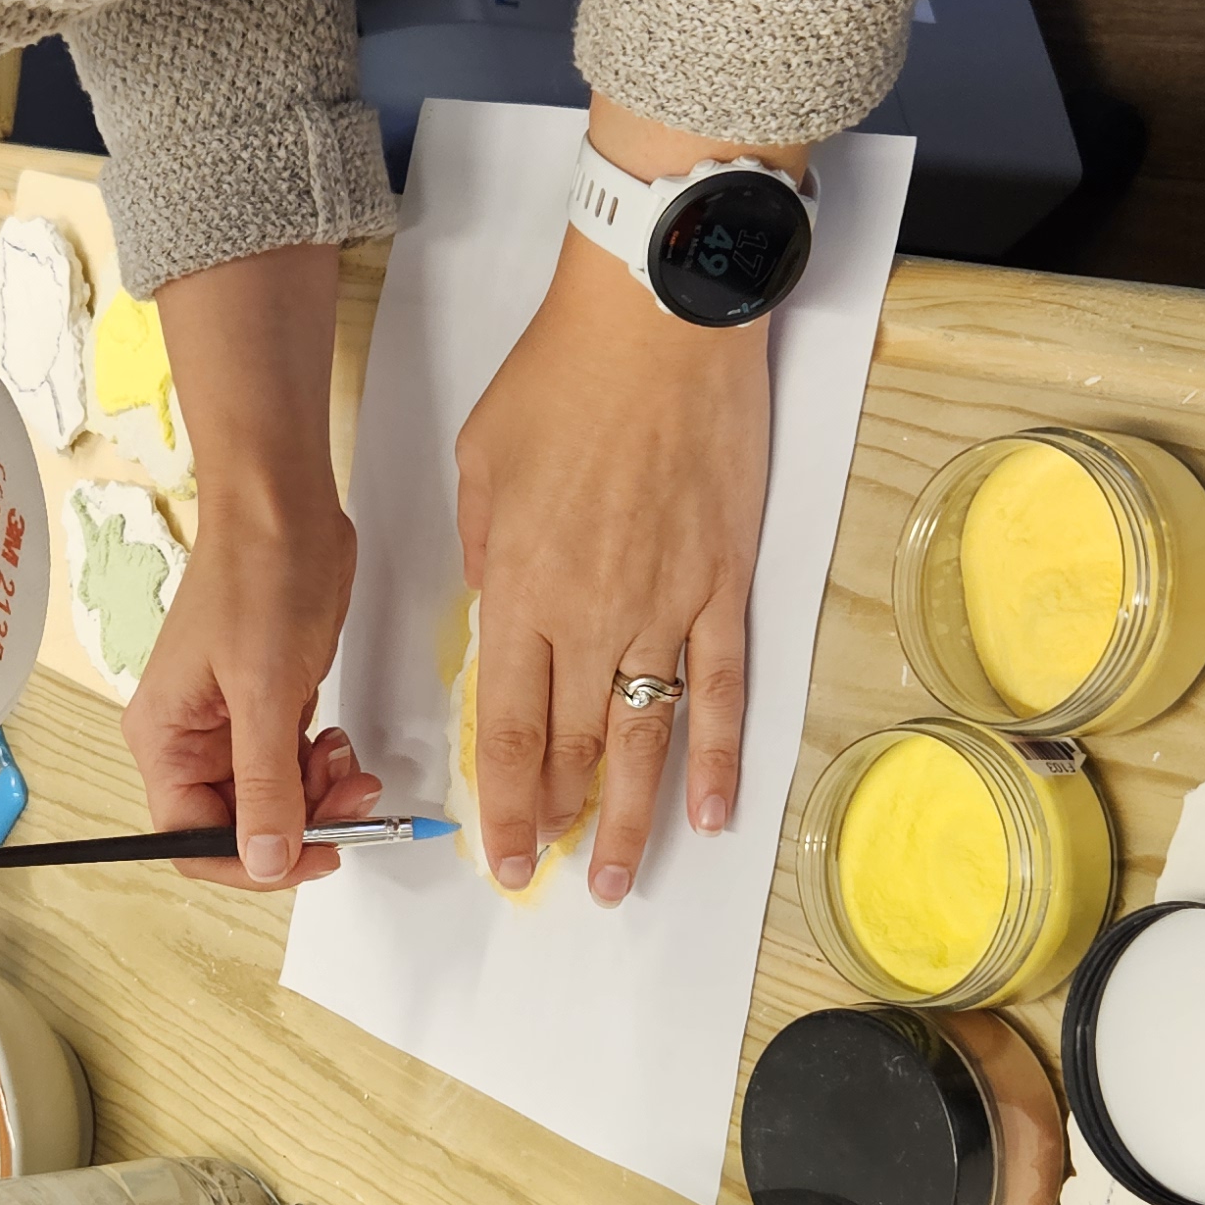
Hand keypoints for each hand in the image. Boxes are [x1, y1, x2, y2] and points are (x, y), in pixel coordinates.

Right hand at [125, 489, 380, 885]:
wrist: (284, 506)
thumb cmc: (259, 578)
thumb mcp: (265, 692)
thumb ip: (266, 785)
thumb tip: (264, 861)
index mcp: (165, 740)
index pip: (191, 840)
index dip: (250, 862)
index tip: (311, 855)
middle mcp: (190, 738)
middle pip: (238, 825)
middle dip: (297, 824)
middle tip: (352, 804)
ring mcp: (230, 722)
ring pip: (273, 799)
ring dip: (318, 797)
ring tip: (349, 764)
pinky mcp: (268, 703)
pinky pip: (292, 765)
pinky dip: (322, 768)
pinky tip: (338, 741)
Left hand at [455, 116, 783, 901]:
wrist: (658, 323)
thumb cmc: (562, 380)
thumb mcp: (481, 468)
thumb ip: (487, 557)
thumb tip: (499, 617)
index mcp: (522, 591)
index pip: (508, 729)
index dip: (503, 804)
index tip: (499, 854)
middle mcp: (594, 617)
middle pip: (574, 748)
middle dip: (556, 821)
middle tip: (549, 872)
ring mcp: (668, 607)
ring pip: (645, 739)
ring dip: (629, 820)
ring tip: (617, 881)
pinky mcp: (724, 584)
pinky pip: (721, 690)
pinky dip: (717, 758)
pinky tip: (712, 812)